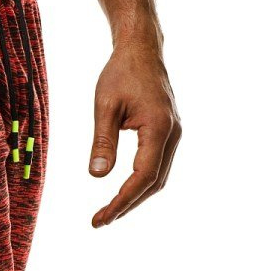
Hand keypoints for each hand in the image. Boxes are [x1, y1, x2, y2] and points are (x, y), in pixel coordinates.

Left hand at [89, 40, 180, 227]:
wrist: (141, 50)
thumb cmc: (121, 73)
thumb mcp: (105, 106)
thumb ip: (102, 141)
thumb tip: (97, 176)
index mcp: (158, 127)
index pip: (142, 177)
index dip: (122, 201)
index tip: (101, 218)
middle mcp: (173, 134)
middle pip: (153, 183)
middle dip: (127, 205)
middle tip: (100, 221)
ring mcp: (174, 134)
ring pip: (158, 178)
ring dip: (135, 197)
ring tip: (109, 212)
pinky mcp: (169, 133)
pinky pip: (158, 166)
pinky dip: (142, 184)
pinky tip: (124, 193)